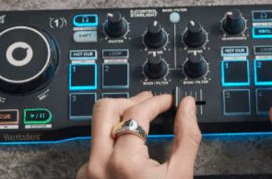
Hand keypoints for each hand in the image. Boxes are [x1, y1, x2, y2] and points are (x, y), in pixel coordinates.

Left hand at [76, 91, 201, 178]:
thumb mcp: (180, 176)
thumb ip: (186, 137)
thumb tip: (187, 108)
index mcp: (123, 163)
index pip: (136, 113)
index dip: (156, 101)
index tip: (167, 100)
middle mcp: (98, 164)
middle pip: (104, 109)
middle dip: (130, 101)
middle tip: (150, 103)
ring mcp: (87, 172)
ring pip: (98, 128)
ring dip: (120, 120)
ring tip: (142, 123)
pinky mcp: (84, 177)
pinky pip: (96, 148)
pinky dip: (114, 142)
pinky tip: (130, 148)